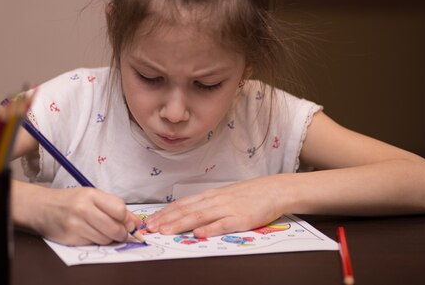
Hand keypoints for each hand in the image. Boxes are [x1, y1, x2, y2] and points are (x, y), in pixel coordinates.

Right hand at [13, 182, 141, 244]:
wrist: (41, 207)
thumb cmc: (70, 200)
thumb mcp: (91, 196)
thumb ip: (114, 207)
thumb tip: (136, 223)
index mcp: (91, 194)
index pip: (119, 209)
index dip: (126, 218)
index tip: (126, 222)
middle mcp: (83, 209)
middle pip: (115, 228)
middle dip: (121, 233)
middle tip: (119, 232)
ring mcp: (75, 225)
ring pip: (105, 239)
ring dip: (108, 238)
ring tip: (101, 230)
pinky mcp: (70, 239)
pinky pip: (93, 244)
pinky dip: (95, 241)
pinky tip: (89, 233)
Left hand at [145, 175, 286, 237]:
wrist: (273, 190)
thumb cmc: (249, 195)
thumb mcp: (224, 197)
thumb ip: (207, 205)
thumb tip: (187, 213)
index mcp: (210, 196)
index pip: (182, 204)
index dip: (165, 212)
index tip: (151, 220)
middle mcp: (215, 201)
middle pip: (186, 210)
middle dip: (166, 219)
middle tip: (150, 228)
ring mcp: (227, 209)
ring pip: (199, 216)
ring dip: (180, 224)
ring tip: (166, 231)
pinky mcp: (241, 219)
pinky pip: (223, 224)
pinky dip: (210, 229)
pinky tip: (198, 234)